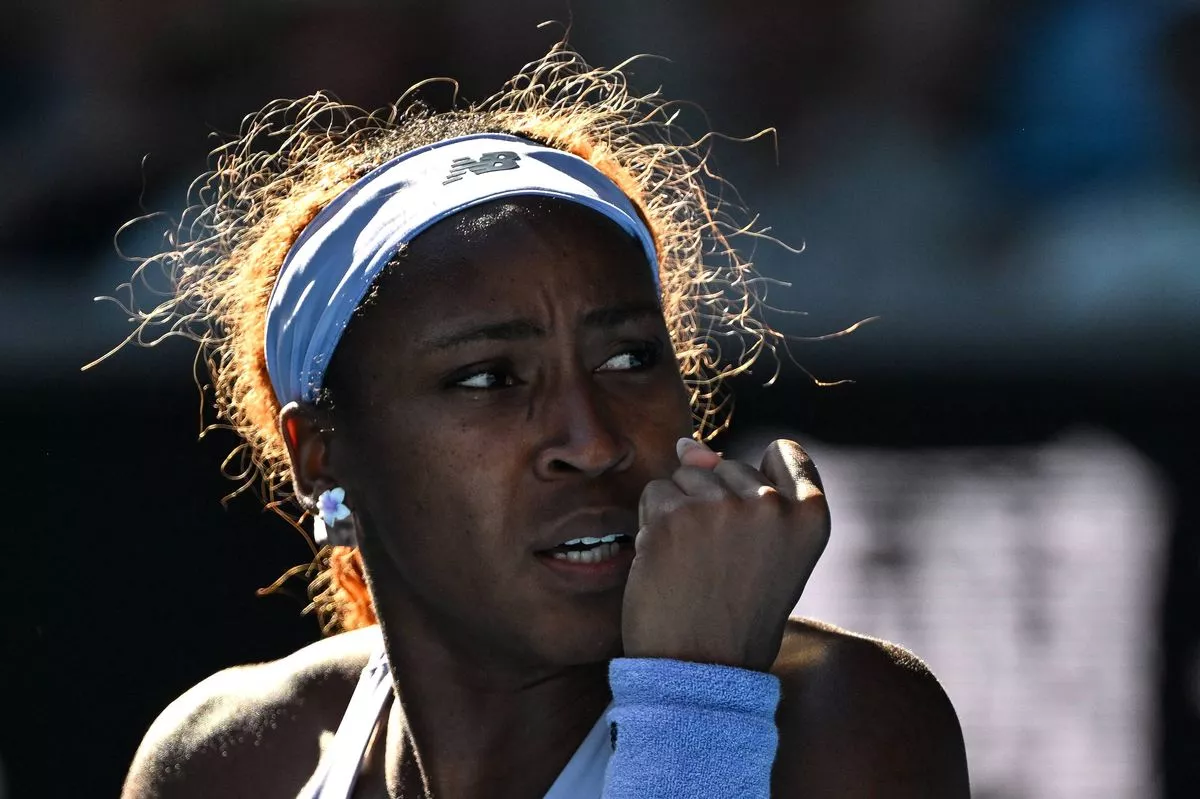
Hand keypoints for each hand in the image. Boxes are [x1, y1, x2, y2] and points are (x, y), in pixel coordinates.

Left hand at [621, 438, 829, 671]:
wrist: (700, 670)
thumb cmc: (735, 614)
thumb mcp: (765, 551)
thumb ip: (742, 491)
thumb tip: (686, 444)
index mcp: (810, 517)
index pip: (786, 454)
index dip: (760, 481)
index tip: (752, 524)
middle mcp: (771, 505)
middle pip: (726, 466)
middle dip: (712, 503)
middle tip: (719, 564)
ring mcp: (721, 507)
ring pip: (686, 476)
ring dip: (679, 512)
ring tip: (694, 564)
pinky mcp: (674, 515)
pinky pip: (655, 494)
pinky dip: (653, 524)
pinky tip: (667, 562)